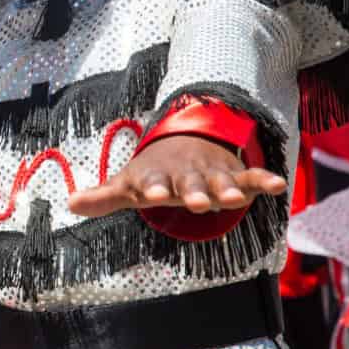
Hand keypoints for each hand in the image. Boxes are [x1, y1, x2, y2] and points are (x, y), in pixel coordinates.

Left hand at [67, 135, 284, 218]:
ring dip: (228, 189)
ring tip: (236, 198)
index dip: (151, 187)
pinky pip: (250, 177)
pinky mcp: (233, 175)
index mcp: (156, 176)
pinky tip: (278, 184)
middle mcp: (185, 174)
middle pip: (190, 184)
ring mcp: (210, 173)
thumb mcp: (128, 185)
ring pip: (221, 181)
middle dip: (194, 192)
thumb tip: (70, 204)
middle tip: (198, 202)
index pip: (152, 182)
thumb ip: (104, 197)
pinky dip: (263, 180)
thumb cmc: (152, 174)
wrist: (183, 143)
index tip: (150, 194)